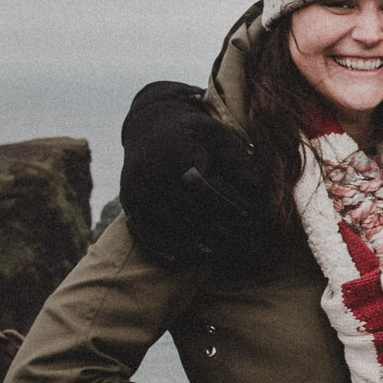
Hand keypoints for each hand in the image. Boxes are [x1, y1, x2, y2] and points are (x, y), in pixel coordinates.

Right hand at [118, 81, 268, 266]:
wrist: (149, 124)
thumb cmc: (193, 131)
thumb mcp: (218, 133)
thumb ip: (235, 157)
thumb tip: (256, 189)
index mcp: (173, 148)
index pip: (198, 185)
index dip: (223, 204)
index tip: (246, 217)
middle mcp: (148, 167)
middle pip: (182, 209)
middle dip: (213, 229)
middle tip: (240, 244)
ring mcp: (134, 184)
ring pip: (163, 222)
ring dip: (192, 243)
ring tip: (218, 254)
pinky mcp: (127, 197)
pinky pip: (142, 227)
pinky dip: (162, 245)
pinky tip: (180, 257)